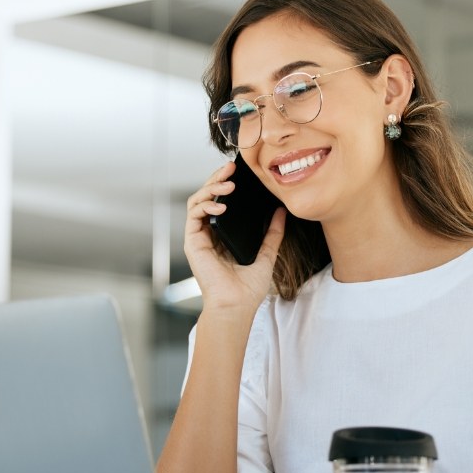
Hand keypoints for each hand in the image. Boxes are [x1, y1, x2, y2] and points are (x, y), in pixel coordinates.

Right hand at [184, 161, 285, 313]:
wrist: (237, 305)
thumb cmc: (248, 287)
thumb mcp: (267, 254)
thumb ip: (272, 232)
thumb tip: (281, 211)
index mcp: (224, 234)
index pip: (221, 201)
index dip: (227, 183)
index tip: (240, 172)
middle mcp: (209, 233)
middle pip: (207, 196)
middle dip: (217, 178)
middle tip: (231, 167)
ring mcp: (199, 236)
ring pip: (197, 200)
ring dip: (210, 187)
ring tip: (228, 184)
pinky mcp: (192, 241)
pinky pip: (193, 214)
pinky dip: (206, 204)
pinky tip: (221, 204)